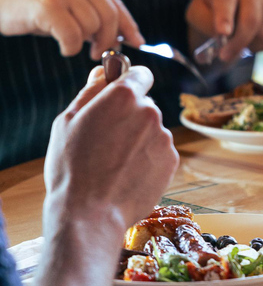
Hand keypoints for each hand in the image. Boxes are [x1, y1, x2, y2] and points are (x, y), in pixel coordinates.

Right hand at [0, 0, 143, 59]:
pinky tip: (62, 47)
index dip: (129, 26)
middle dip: (109, 40)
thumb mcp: (66, 4)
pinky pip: (72, 35)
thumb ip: (91, 14)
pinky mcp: (48, 3)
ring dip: (83, 43)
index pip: (116, 4)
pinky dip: (70, 47)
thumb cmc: (30, 6)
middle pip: (110, 17)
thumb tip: (121, 38)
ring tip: (69, 43)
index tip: (138, 43)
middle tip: (98, 54)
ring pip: (92, 27)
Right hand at [43, 66, 178, 237]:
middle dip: (129, 116)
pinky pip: (159, 151)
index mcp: (124, 96)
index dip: (129, 82)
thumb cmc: (71, 167)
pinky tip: (126, 174)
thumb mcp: (67, 121)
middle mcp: (150, 111)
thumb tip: (103, 71)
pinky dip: (147, 159)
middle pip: (144, 105)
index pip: (140, 74)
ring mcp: (164, 137)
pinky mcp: (172, 160)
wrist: (90, 214)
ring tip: (113, 163)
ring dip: (138, 139)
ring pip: (152, 130)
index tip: (119, 95)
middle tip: (105, 140)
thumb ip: (90, 91)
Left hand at [186, 0, 262, 60]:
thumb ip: (207, 24)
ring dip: (249, 45)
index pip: (226, 0)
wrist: (228, 0)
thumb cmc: (209, 9)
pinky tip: (250, 40)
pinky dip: (261, 46)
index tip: (223, 32)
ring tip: (237, 42)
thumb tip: (226, 36)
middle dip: (239, 42)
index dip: (225, 17)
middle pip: (252, 19)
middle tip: (225, 56)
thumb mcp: (197, 14)